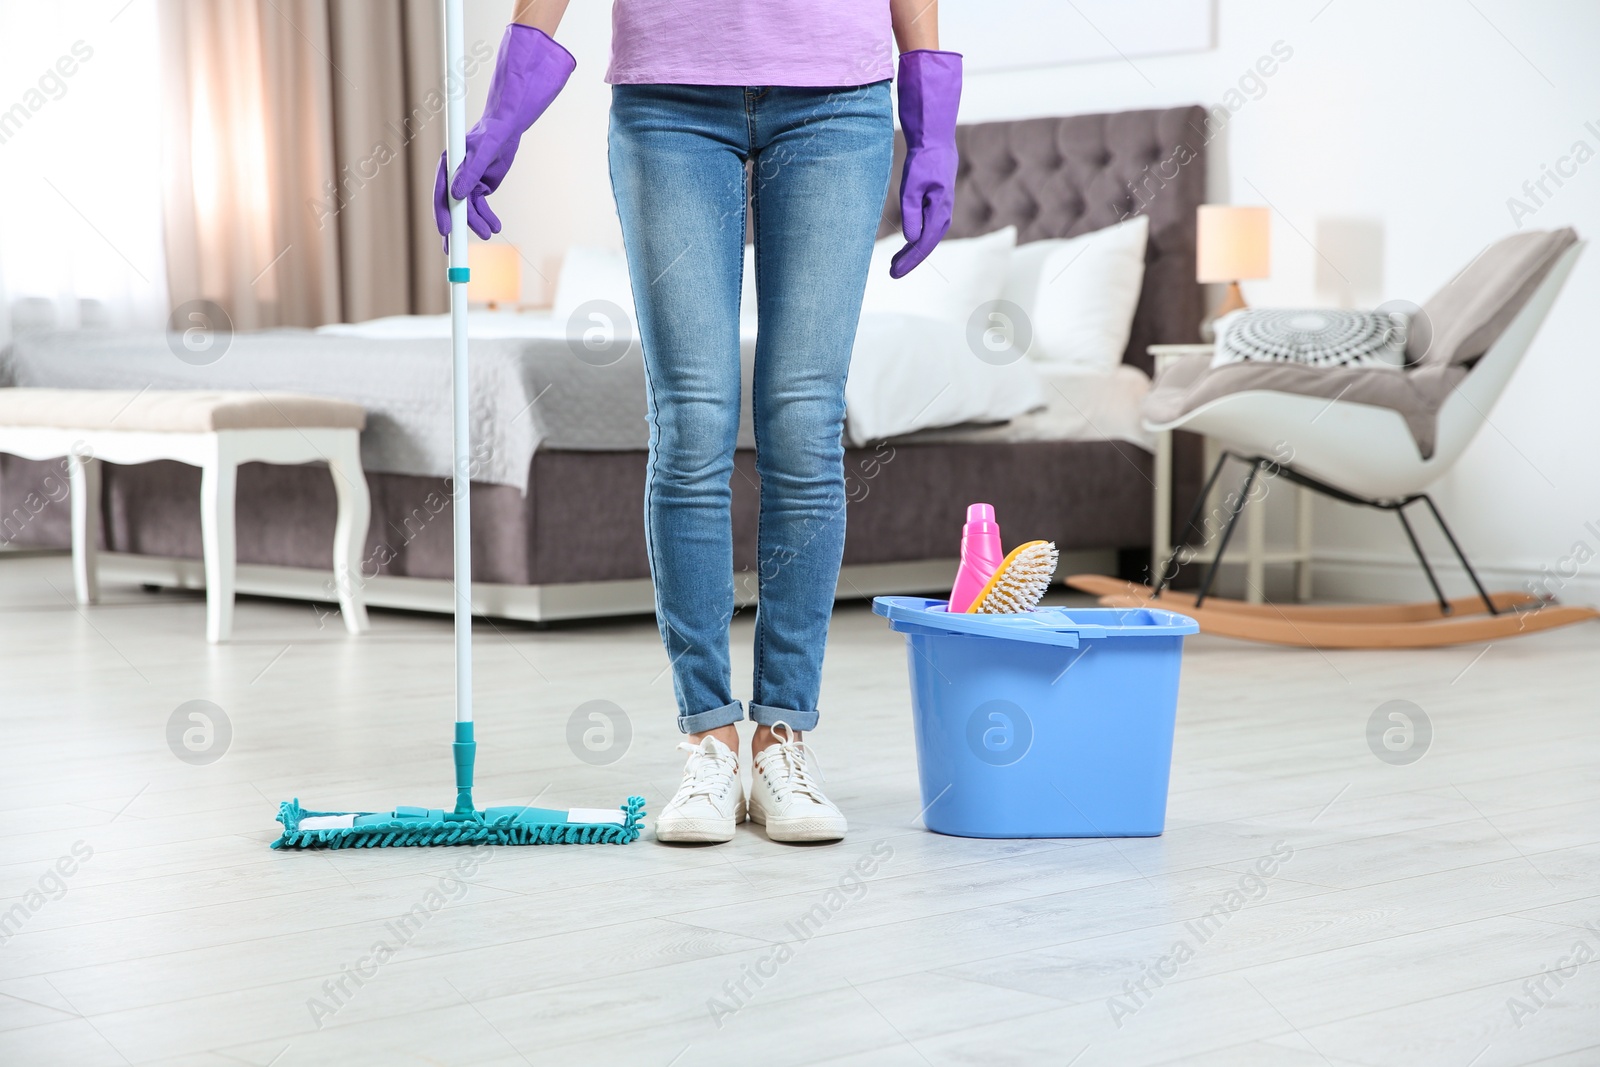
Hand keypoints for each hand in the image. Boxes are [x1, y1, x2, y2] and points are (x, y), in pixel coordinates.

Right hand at [433, 24, 575, 248]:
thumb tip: (458, 195)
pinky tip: (495, 226)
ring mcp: (468, 180)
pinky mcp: (481, 183)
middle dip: (454, 227)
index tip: (445, 231)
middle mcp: (456, 173)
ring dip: (477, 222)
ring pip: (469, 208)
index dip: (442, 212)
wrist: (509, 124)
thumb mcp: (486, 152)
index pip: (442, 192)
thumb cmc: (496, 131)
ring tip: (489, 234)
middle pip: (452, 205)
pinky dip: (487, 217)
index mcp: (451, 163)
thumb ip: (472, 173)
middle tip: (453, 250)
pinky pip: (481, 205)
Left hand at [891, 50, 961, 278]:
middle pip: (926, 245)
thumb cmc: (923, 160)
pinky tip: (906, 244)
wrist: (935, 140)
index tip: (894, 273)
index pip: (924, 244)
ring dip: (912, 252)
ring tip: (895, 264)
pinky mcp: (936, 205)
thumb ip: (911, 212)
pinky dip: (915, 239)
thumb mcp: (912, 186)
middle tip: (892, 273)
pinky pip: (927, 228)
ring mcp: (941, 210)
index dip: (909, 261)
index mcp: (940, 211)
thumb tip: (911, 238)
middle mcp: (943, 214)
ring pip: (927, 238)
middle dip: (910, 260)